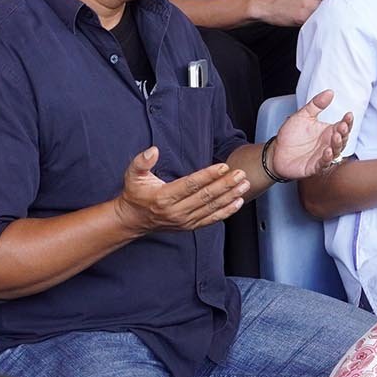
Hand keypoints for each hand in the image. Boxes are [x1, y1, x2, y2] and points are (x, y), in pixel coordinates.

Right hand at [114, 148, 248, 234]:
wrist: (133, 220)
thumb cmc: (135, 195)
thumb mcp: (132, 175)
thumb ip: (141, 162)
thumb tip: (153, 150)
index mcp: (164, 197)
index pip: (190, 185)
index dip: (208, 175)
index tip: (223, 167)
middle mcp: (176, 211)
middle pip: (205, 196)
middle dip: (225, 185)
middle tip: (241, 174)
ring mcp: (184, 221)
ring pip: (211, 208)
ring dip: (230, 196)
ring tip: (244, 185)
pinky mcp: (190, 226)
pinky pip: (211, 219)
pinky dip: (226, 211)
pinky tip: (238, 202)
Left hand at [267, 89, 352, 179]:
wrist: (276, 151)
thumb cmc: (291, 135)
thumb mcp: (303, 115)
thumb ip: (316, 104)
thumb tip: (329, 92)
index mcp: (328, 131)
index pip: (342, 126)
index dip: (347, 121)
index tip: (348, 114)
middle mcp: (327, 144)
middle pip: (342, 139)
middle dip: (344, 133)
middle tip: (342, 126)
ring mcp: (322, 156)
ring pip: (336, 152)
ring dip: (338, 145)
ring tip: (336, 137)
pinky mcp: (314, 166)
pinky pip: (323, 164)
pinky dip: (327, 159)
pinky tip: (327, 151)